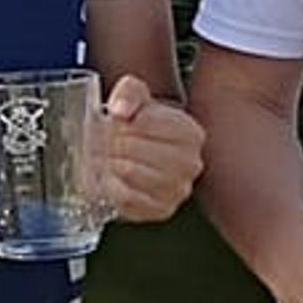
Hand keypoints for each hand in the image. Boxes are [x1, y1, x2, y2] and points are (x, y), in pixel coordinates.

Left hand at [98, 75, 202, 221]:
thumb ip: (129, 91)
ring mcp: (178, 190)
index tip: (121, 123)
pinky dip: (112, 187)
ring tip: (113, 158)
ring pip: (129, 172)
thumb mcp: (133, 96)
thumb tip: (121, 110)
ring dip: (111, 164)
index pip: (144, 122)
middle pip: (133, 148)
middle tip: (111, 143)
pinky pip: (126, 198)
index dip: (123, 122)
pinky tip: (114, 178)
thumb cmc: (137, 126)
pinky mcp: (161, 210)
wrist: (135, 155)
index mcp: (190, 133)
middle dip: (114, 143)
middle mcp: (191, 163)